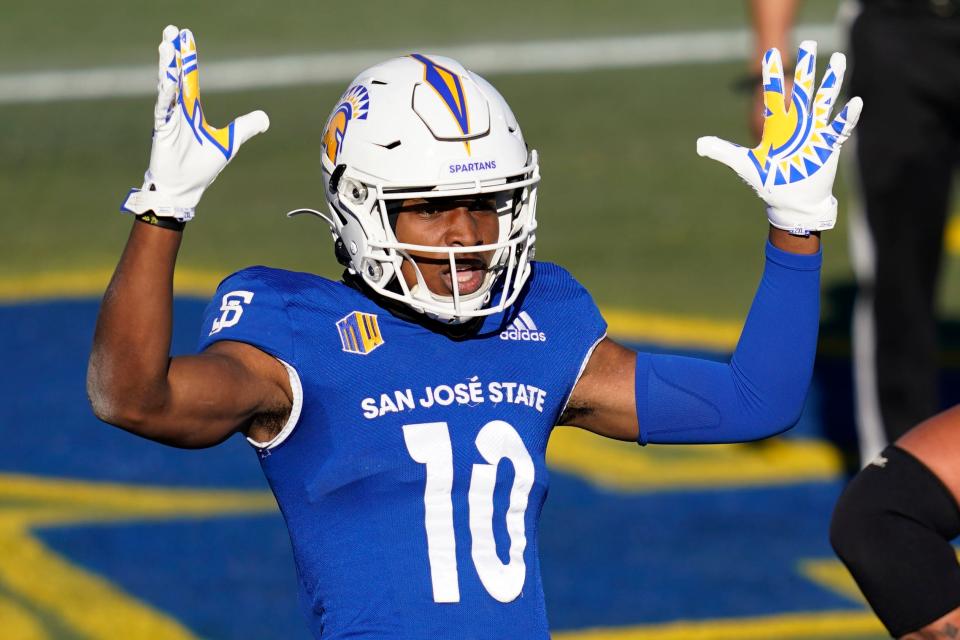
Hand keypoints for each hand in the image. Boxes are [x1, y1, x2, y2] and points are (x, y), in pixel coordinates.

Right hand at [121, 25, 269, 221]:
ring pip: (167, 88)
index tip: (185, 36)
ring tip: (166, 46)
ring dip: (167, 67)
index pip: (190, 78)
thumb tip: (265, 118)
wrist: (185, 189)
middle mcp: (178, 110)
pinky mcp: (163, 132)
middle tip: (172, 30)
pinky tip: (168, 80)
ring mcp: (169, 120)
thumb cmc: (200, 167)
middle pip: (177, 76)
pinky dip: (167, 95)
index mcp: (191, 110)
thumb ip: (244, 127)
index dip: (188, 58)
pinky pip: (164, 110)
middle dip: (175, 54)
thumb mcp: (229, 143)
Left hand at [698, 41, 862, 234]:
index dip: (772, 76)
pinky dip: (847, 116)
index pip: (773, 95)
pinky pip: (840, 127)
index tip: (770, 55)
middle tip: (810, 44)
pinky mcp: (829, 145)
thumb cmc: (770, 182)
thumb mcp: (744, 164)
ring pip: (825, 101)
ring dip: (832, 82)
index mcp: (777, 125)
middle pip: (802, 90)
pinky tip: (853, 102)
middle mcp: (797, 123)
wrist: (791, 202)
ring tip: (839, 59)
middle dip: (806, 68)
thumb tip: (699, 144)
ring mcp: (815, 132)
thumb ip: (723, 151)